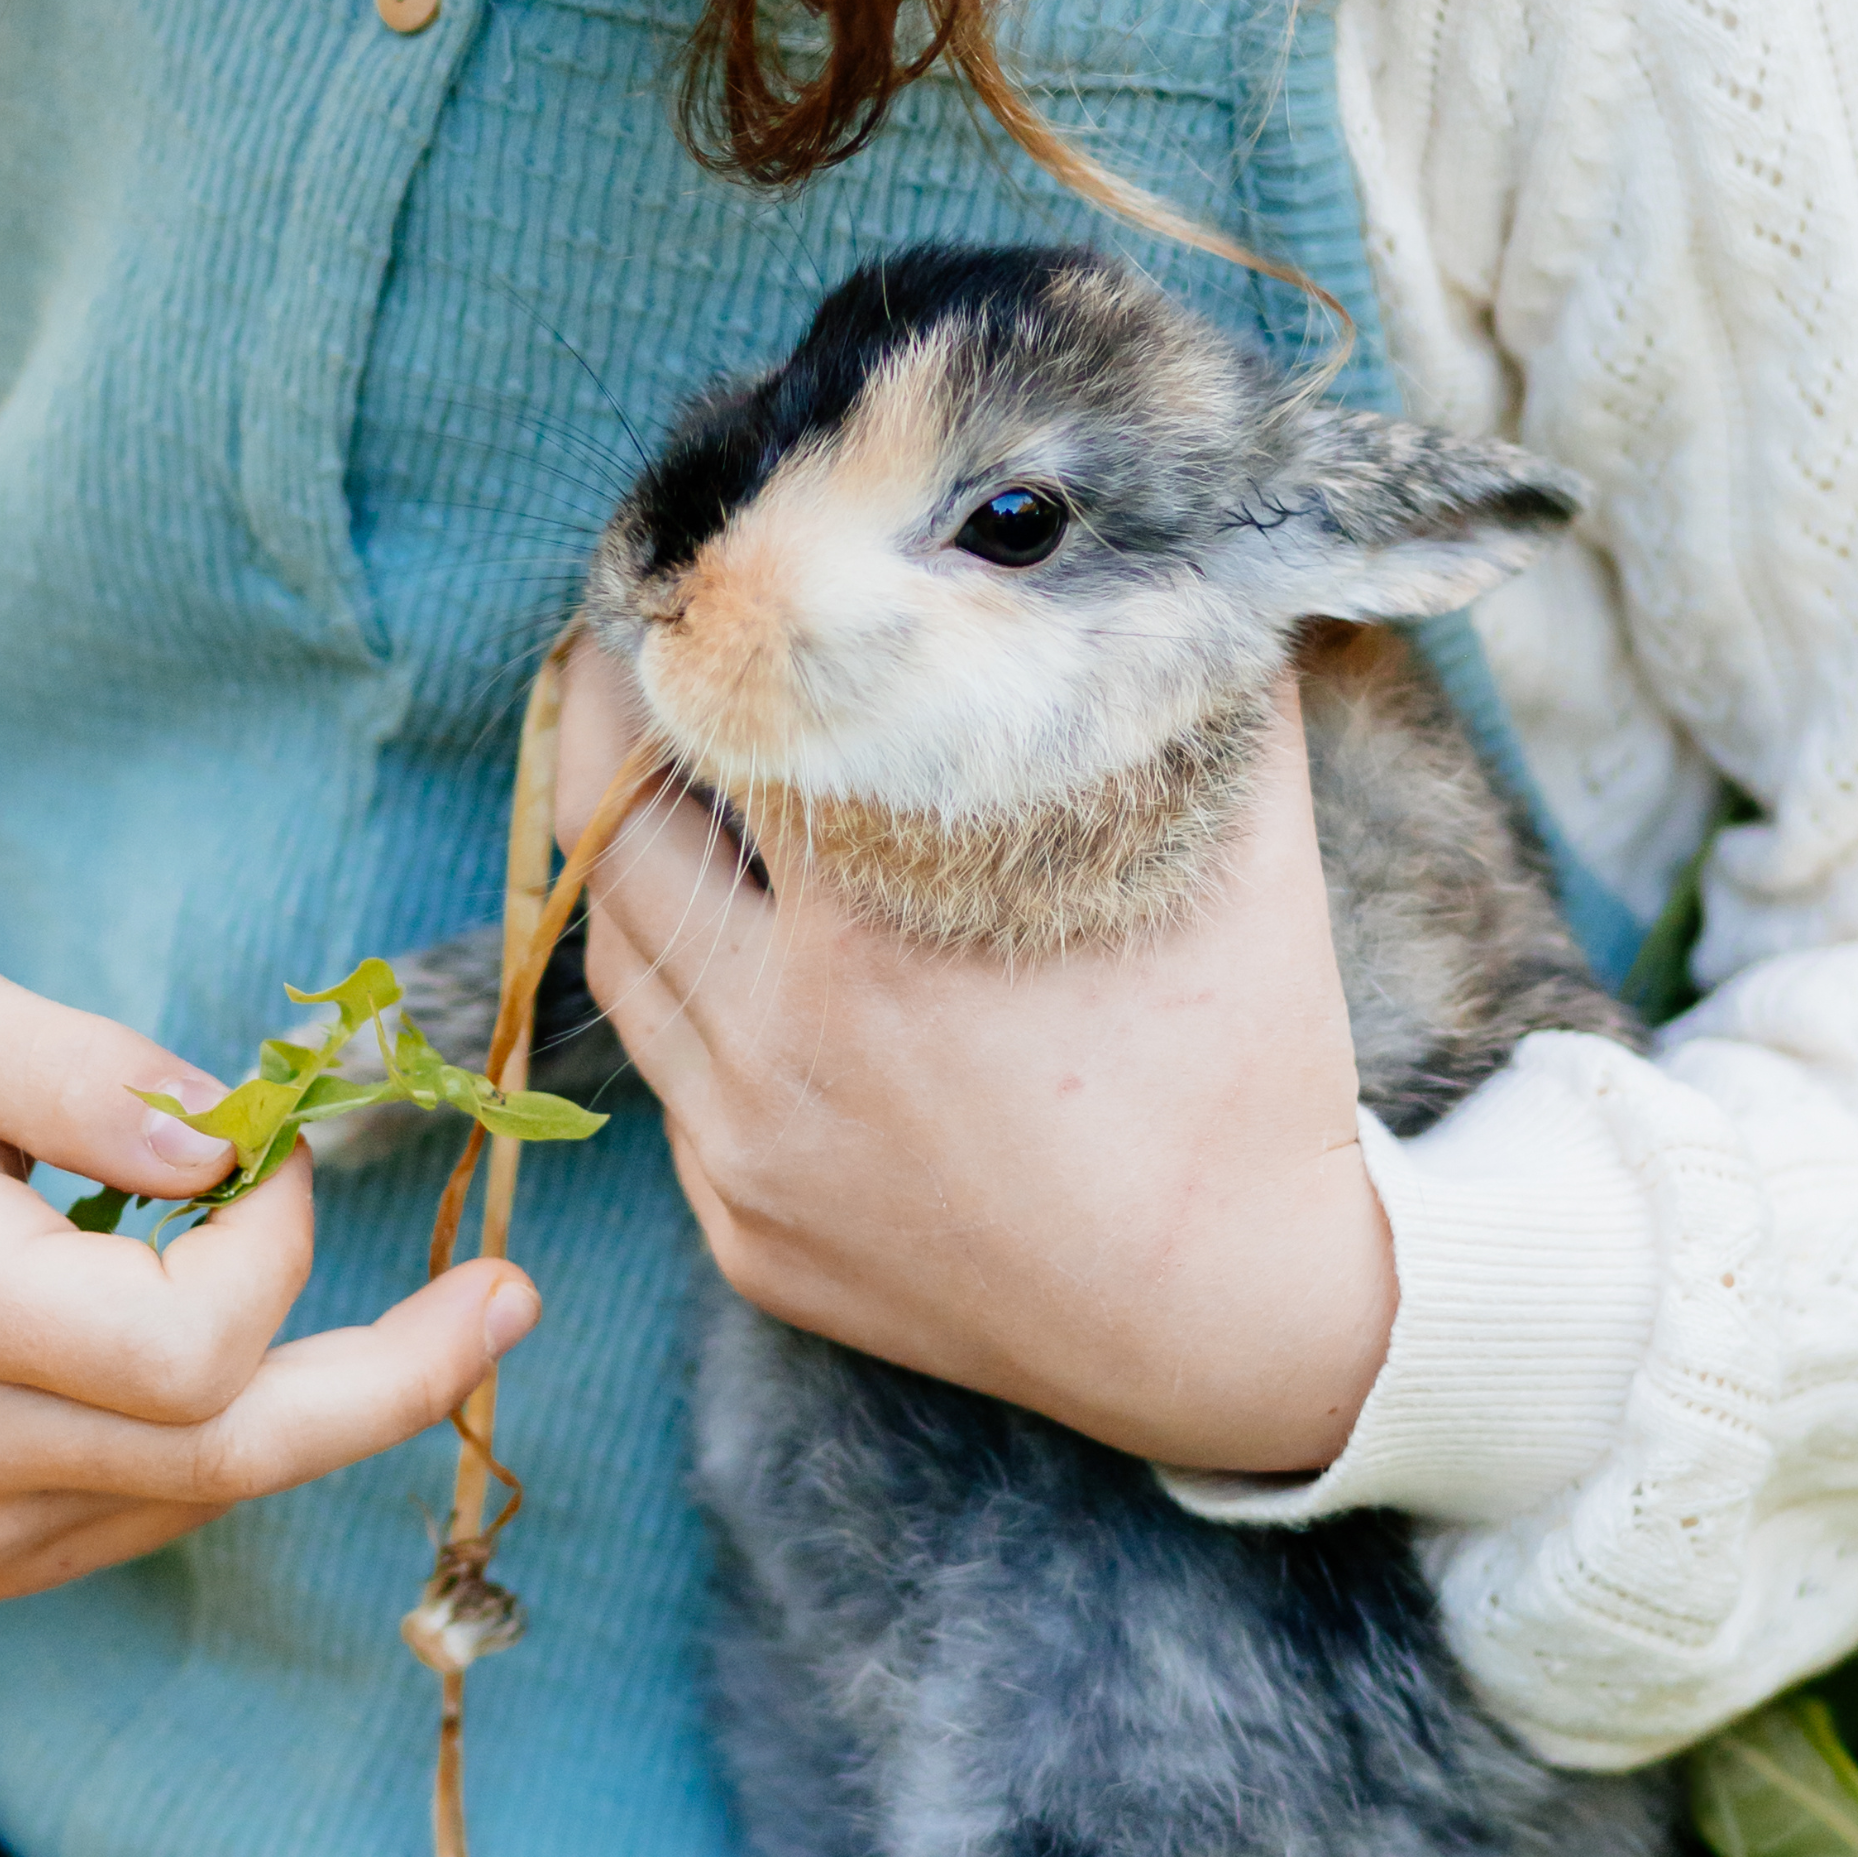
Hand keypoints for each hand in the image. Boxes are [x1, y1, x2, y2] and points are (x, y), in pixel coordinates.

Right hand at [0, 958, 536, 1598]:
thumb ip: (79, 1071)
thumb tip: (229, 1137)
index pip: (179, 1350)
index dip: (271, 1244)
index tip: (258, 1140)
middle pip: (231, 1458)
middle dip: (394, 1376)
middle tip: (513, 1296)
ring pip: (211, 1492)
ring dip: (310, 1385)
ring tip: (337, 1267)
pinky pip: (161, 1508)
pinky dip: (226, 1420)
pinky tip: (209, 1321)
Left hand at [560, 650, 1394, 1473]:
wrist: (1248, 1325)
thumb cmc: (1249, 1069)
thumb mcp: (1236, 844)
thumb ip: (1181, 674)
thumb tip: (1175, 530)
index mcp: (872, 932)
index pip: (704, 732)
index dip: (686, 634)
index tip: (687, 570)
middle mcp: (779, 1046)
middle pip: (610, 841)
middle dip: (608, 727)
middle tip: (637, 647)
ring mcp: (751, 1157)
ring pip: (623, 963)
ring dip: (635, 863)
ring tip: (667, 781)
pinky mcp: (752, 1240)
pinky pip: (675, 1088)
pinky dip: (696, 1002)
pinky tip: (748, 949)